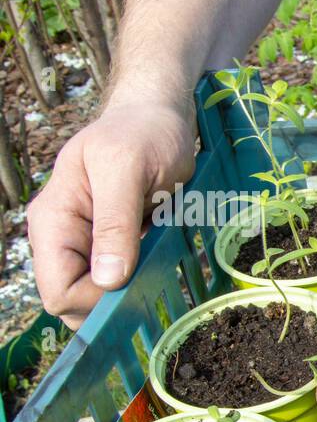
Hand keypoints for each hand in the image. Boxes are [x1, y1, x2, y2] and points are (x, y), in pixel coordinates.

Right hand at [29, 100, 195, 327]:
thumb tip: (108, 279)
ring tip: (155, 259)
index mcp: (54, 221)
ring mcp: (86, 244)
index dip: (96, 301)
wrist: (157, 119)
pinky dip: (140, 279)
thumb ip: (116, 223)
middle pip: (75, 302)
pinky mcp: (110, 245)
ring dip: (130, 290)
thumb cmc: (142, 134)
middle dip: (114, 300)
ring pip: (98, 296)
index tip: (134, 282)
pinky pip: (119, 281)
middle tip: (151, 273)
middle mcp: (62, 238)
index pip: (58, 292)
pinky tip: (157, 258)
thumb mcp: (128, 170)